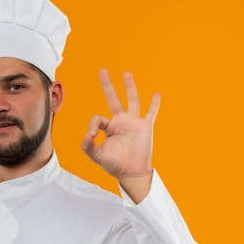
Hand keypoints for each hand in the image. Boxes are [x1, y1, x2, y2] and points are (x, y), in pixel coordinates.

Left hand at [81, 69, 160, 202]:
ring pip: (132, 100)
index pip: (98, 118)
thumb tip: (87, 135)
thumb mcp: (97, 156)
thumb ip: (88, 146)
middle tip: (102, 70)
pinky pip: (151, 113)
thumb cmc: (114, 164)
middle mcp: (120, 121)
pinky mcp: (145, 127)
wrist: (131, 172)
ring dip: (129, 87)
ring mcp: (133, 122)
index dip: (93, 125)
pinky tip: (156, 94)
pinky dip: (154, 104)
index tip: (92, 135)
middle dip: (107, 85)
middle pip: (113, 99)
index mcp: (108, 127)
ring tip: (126, 73)